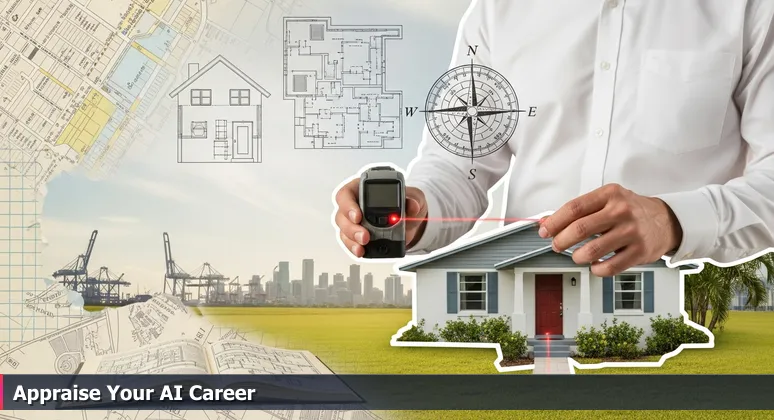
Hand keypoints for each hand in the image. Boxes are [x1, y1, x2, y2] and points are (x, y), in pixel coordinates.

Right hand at [334, 178, 427, 256]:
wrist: (411, 221)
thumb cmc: (405, 201)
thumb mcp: (413, 196)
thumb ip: (413, 198)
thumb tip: (412, 205)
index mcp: (361, 189)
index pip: (346, 194)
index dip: (348, 205)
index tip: (358, 216)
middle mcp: (354, 205)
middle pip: (342, 216)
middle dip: (351, 228)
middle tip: (365, 236)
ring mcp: (354, 222)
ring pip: (344, 231)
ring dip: (352, 241)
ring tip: (362, 247)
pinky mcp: (358, 236)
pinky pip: (351, 243)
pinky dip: (355, 248)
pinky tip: (362, 252)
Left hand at [539, 184, 682, 276]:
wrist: (665, 221)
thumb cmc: (630, 210)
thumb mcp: (606, 201)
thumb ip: (579, 210)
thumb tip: (547, 221)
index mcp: (610, 194)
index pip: (574, 208)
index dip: (554, 222)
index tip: (544, 231)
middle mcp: (621, 211)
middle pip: (580, 229)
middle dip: (561, 241)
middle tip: (556, 245)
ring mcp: (631, 232)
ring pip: (592, 251)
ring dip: (577, 257)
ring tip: (577, 256)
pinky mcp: (639, 252)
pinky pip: (609, 267)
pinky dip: (596, 269)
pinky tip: (594, 265)